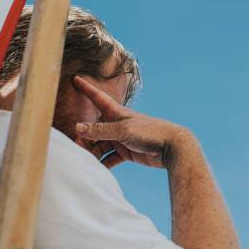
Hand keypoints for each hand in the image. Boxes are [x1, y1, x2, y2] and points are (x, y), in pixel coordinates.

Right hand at [73, 75, 193, 168]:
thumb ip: (100, 131)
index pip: (97, 98)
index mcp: (116, 113)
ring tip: (82, 162)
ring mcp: (121, 138)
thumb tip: (77, 128)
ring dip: (91, 153)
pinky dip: (102, 163)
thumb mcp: (123, 130)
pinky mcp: (126, 152)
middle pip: (93, 129)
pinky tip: (95, 170)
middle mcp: (116, 124)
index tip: (75, 78)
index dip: (86, 88)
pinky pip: (109, 158)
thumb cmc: (150, 132)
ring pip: (99, 145)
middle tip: (76, 149)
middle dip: (83, 138)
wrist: (172, 147)